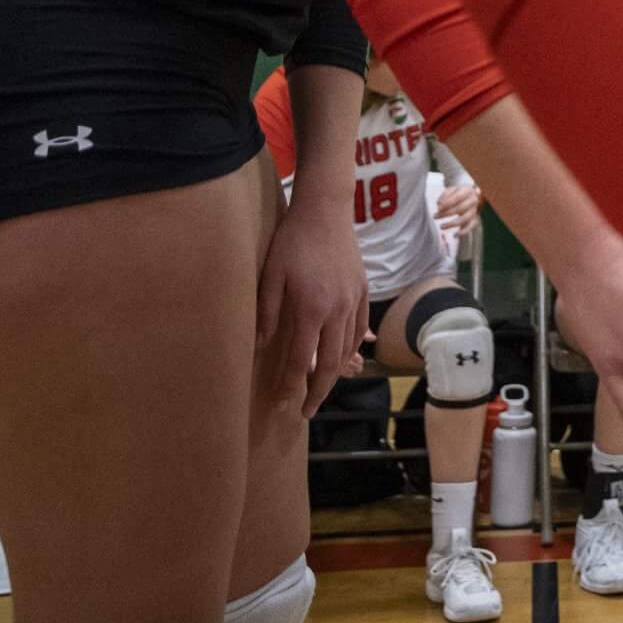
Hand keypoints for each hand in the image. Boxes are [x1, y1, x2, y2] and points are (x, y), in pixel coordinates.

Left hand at [257, 194, 369, 417]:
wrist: (326, 212)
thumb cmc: (292, 242)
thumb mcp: (270, 276)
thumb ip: (268, 312)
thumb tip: (261, 346)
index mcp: (311, 309)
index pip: (301, 358)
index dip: (292, 384)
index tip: (284, 403)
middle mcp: (337, 310)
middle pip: (330, 361)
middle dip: (318, 390)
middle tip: (307, 411)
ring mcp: (353, 300)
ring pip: (348, 347)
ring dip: (336, 372)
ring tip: (323, 387)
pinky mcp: (362, 290)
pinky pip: (360, 328)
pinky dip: (353, 347)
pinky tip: (345, 355)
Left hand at [433, 182, 481, 244]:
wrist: (469, 193)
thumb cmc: (457, 192)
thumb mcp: (451, 189)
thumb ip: (445, 195)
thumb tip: (439, 204)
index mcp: (467, 191)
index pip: (457, 198)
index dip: (447, 203)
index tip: (437, 208)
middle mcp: (473, 200)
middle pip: (460, 208)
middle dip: (446, 213)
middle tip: (435, 216)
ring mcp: (474, 210)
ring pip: (465, 218)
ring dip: (452, 223)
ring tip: (441, 226)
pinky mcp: (474, 218)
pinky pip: (471, 226)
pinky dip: (464, 232)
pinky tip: (454, 235)